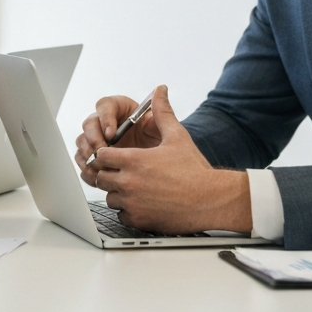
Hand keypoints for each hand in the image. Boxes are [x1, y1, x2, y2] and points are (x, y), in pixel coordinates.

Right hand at [75, 93, 160, 185]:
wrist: (159, 162)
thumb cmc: (157, 139)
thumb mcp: (160, 126)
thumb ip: (160, 110)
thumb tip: (162, 89)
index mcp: (118, 109)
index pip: (105, 106)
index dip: (105, 118)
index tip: (112, 133)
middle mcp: (105, 122)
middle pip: (89, 124)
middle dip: (94, 139)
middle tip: (103, 151)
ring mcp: (99, 139)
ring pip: (82, 141)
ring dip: (88, 153)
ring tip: (99, 165)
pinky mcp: (96, 156)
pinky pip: (83, 159)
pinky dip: (87, 167)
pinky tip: (96, 174)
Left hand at [91, 86, 252, 233]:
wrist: (212, 199)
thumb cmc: (195, 169)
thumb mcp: (177, 136)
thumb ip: (162, 112)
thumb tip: (159, 91)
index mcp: (133, 160)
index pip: (100, 155)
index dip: (106, 154)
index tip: (115, 155)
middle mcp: (128, 181)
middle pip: (100, 177)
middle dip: (108, 174)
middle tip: (123, 173)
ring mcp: (132, 203)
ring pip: (109, 197)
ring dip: (117, 193)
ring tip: (134, 188)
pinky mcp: (139, 220)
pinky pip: (121, 214)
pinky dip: (127, 210)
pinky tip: (141, 203)